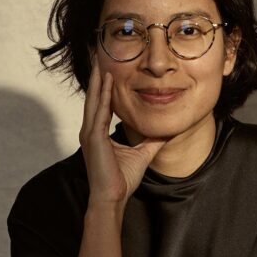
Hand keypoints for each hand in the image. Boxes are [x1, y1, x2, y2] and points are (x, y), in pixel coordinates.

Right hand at [79, 57, 165, 209]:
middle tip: (100, 58)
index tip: (109, 72)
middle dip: (98, 78)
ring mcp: (90, 133)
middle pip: (95, 98)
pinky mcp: (93, 138)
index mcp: (99, 133)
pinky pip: (99, 112)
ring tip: (101, 63)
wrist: (113, 198)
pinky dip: (103, 95)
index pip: (102, 104)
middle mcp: (91, 130)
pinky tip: (107, 81)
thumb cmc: (123, 179)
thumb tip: (166, 130)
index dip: (105, 88)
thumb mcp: (143, 153)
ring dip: (98, 81)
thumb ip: (152, 140)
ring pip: (94, 100)